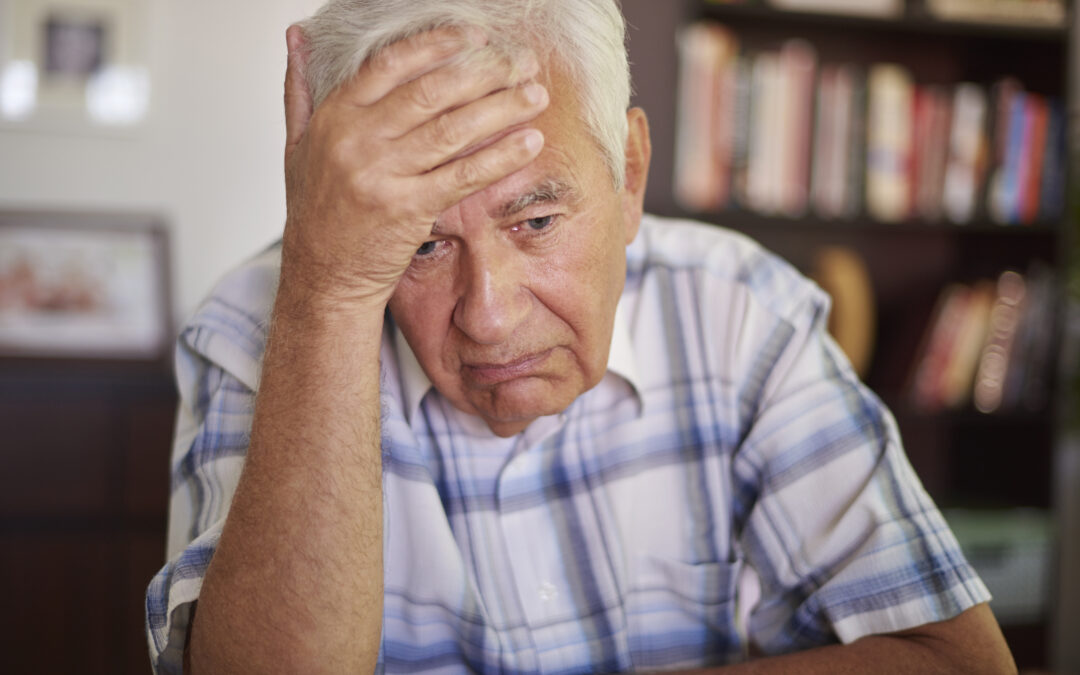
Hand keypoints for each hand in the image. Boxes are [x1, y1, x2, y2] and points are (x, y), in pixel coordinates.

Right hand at [281, 25, 548, 307]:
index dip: (437, 44)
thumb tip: (296, 35)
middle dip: (484, 72)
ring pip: (453, 129)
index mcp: (334, 116)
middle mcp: (356, 140)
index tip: (475, 36)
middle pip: (431, 91)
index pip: (391, 63)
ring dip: (502, 108)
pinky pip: (464, 175)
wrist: (323, 276)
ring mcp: (382, 175)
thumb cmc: (317, 211)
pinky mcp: (408, 209)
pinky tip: (529, 142)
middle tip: (521, 62)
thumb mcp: (297, 145)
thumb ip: (300, 89)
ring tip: (535, 94)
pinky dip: (501, 157)